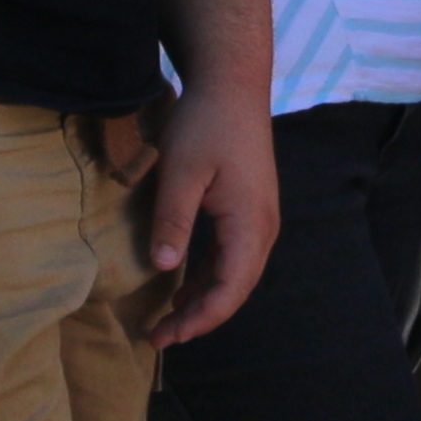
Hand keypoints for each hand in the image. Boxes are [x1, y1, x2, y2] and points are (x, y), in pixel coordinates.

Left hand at [143, 80, 280, 347]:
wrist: (232, 83)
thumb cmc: (206, 123)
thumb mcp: (182, 171)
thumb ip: (173, 221)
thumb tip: (162, 268)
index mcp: (249, 224)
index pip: (229, 291)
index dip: (198, 320)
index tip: (163, 336)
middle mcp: (261, 227)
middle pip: (235, 289)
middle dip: (199, 318)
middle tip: (158, 337)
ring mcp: (258, 218)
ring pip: (234, 275)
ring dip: (203, 299)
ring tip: (167, 320)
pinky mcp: (248, 208)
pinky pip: (231, 256)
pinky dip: (208, 277)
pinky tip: (182, 285)